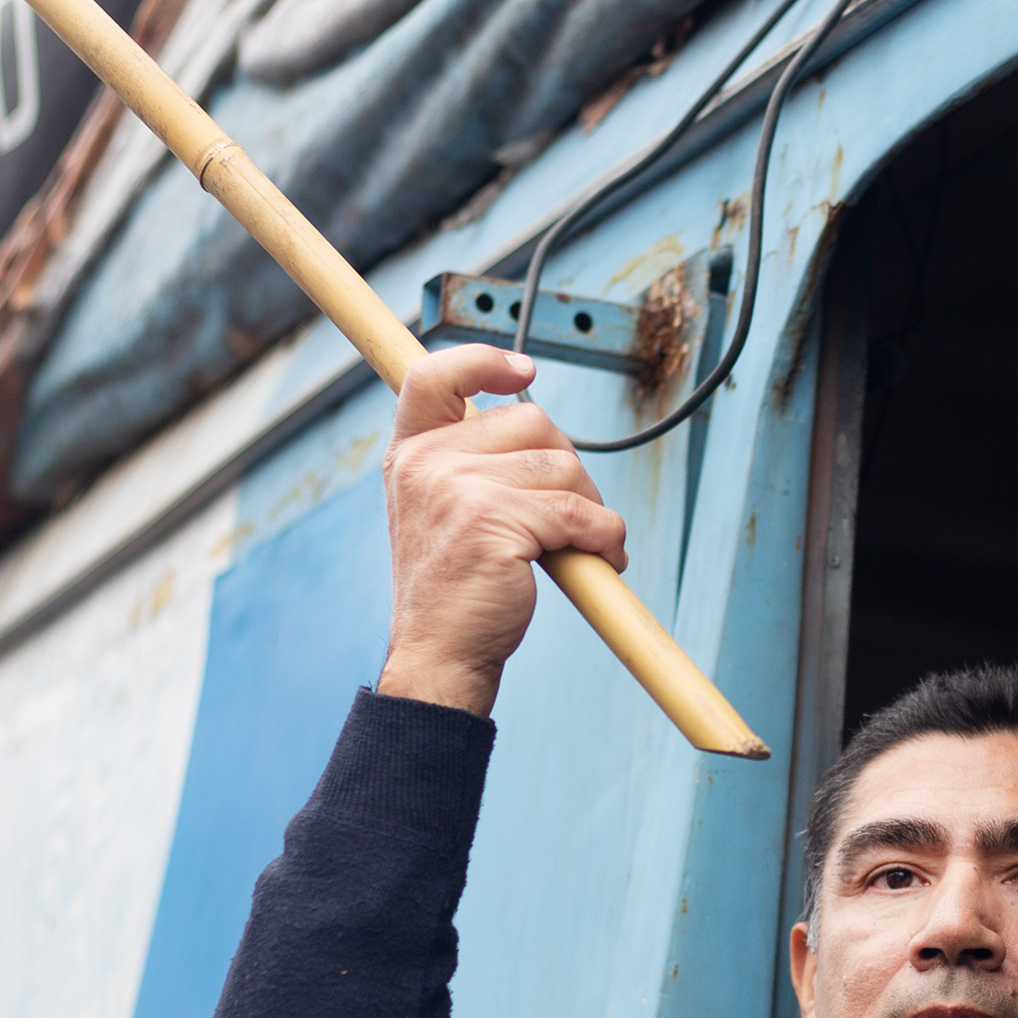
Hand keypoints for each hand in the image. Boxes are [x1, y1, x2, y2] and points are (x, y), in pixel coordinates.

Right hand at [377, 345, 627, 716]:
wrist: (441, 655)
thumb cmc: (455, 588)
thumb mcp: (441, 510)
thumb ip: (468, 461)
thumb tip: (536, 422)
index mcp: (410, 454)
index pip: (434, 377)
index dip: (483, 361)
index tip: (524, 371)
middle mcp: (427, 463)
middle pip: (533, 422)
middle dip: (570, 467)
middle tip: (575, 514)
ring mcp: (457, 489)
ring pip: (565, 468)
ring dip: (593, 510)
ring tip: (587, 546)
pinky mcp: (494, 522)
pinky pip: (580, 513)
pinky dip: (606, 538)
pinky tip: (603, 560)